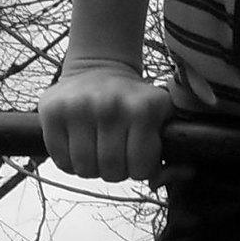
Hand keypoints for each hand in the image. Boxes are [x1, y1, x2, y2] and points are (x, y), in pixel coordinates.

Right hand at [40, 60, 175, 182]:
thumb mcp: (160, 119)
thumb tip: (187, 173)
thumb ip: (172, 153)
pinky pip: (61, 161)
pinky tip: (78, 142)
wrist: (99, 67)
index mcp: (143, 108)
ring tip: (96, 146)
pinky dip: (69, 161)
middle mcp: (111, 105)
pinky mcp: (52, 110)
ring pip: (84, 170)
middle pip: (111, 173)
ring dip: (91, 167)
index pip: (141, 170)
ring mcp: (79, 106)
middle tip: (114, 151)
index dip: (138, 168)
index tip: (136, 153)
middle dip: (115, 169)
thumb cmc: (133, 102)